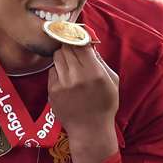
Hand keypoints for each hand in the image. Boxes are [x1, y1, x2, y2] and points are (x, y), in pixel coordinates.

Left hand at [49, 43, 119, 162]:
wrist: (89, 129)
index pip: (80, 44)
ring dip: (63, 57)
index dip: (77, 36)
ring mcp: (61, 84)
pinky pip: (52, 71)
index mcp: (94, 73)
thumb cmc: (105, 103)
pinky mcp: (51, 91)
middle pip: (65, 48)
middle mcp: (76, 77)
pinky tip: (66, 79)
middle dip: (69, 45)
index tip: (77, 34)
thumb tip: (88, 42)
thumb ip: (99, 60)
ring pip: (57, 57)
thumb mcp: (111, 80)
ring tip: (72, 65)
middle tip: (74, 48)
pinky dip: (58, 70)